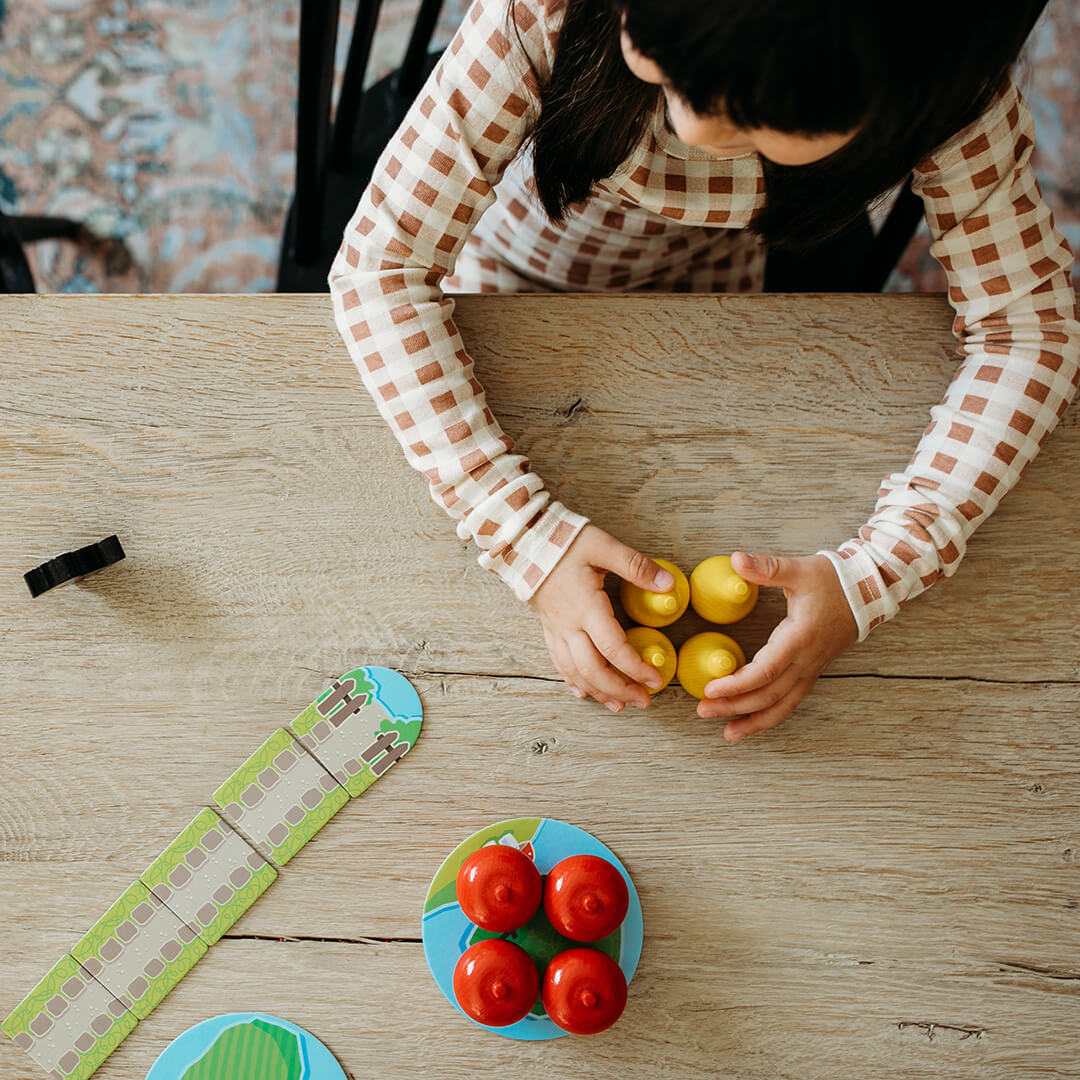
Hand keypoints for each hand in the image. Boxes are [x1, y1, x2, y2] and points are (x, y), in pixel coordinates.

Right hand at [530, 524, 675, 711]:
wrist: (523, 540)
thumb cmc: (563, 541)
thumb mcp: (603, 546)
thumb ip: (636, 566)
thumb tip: (668, 585)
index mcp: (586, 607)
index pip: (614, 648)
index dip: (636, 668)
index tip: (656, 679)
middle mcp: (569, 624)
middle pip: (593, 669)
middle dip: (620, 689)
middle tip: (643, 701)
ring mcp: (556, 628)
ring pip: (575, 671)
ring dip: (599, 692)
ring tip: (619, 706)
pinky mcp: (548, 627)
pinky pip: (559, 662)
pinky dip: (573, 681)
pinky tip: (583, 692)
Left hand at [697, 551, 857, 740]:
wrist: (868, 591)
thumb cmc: (833, 580)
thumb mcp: (799, 569)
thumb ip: (767, 567)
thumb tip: (735, 559)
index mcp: (800, 638)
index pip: (765, 670)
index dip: (737, 683)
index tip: (711, 688)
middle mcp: (806, 661)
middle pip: (768, 695)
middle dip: (734, 706)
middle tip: (702, 710)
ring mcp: (811, 670)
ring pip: (782, 706)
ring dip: (753, 721)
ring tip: (727, 733)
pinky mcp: (811, 672)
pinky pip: (790, 702)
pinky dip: (770, 717)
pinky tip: (750, 724)